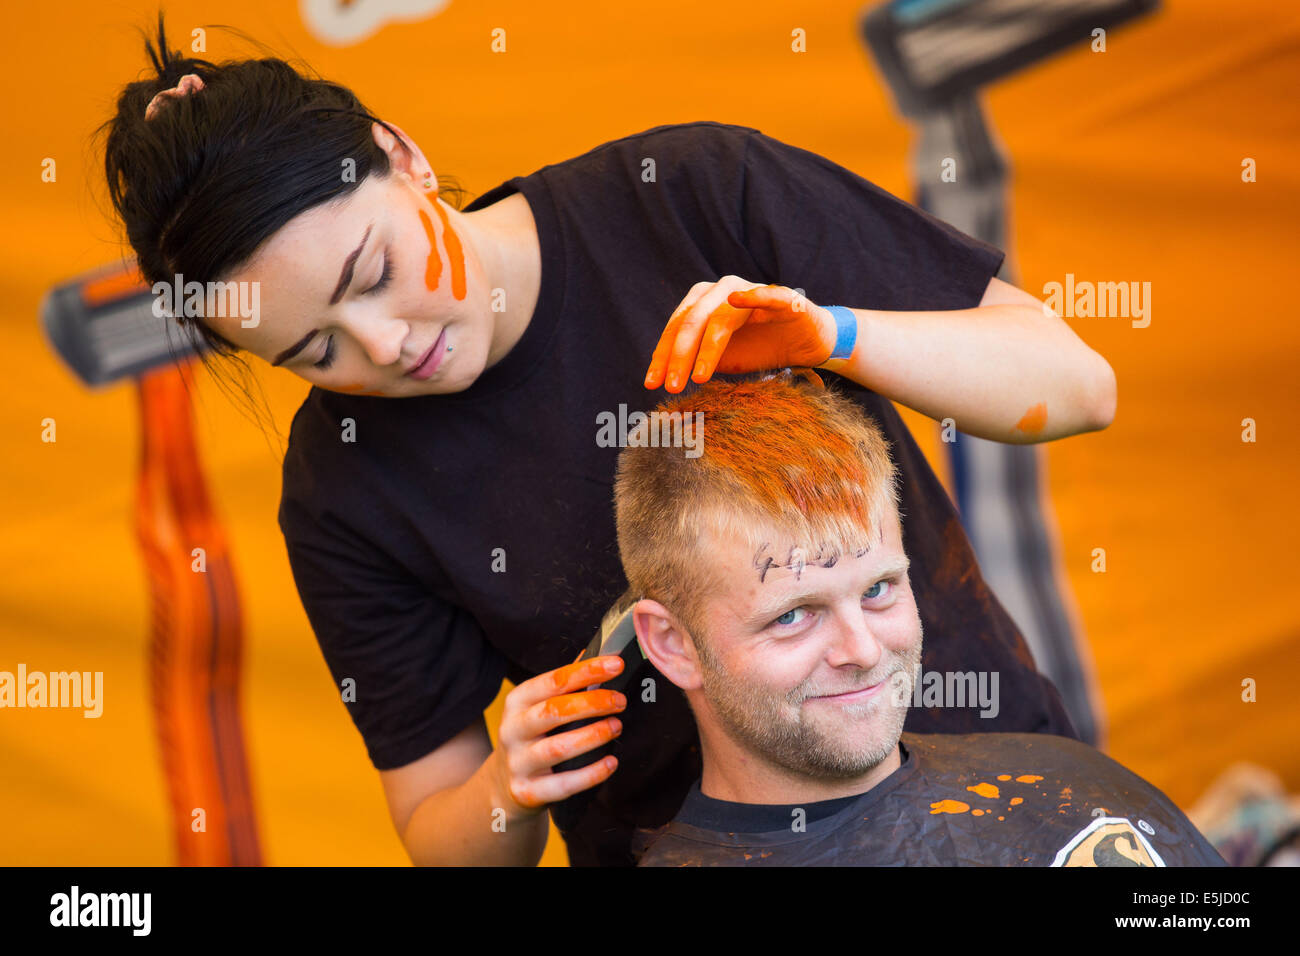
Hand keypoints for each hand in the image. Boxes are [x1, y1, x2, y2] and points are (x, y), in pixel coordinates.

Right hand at [486, 654, 625, 819]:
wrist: (501, 788)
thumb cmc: (531, 739)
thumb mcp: (538, 708)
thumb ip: (567, 685)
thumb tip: (602, 654)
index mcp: (517, 702)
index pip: (554, 680)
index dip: (587, 671)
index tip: (616, 665)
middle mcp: (513, 730)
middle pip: (554, 711)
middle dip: (593, 703)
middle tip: (620, 701)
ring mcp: (519, 763)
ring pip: (559, 748)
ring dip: (593, 736)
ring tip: (616, 727)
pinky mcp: (527, 792)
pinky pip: (564, 784)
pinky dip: (591, 773)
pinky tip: (611, 763)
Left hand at [644, 276, 836, 392]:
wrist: (804, 341)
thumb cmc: (757, 348)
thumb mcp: (719, 358)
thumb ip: (695, 360)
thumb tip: (665, 380)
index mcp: (701, 302)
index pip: (675, 328)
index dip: (662, 357)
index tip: (651, 384)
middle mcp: (720, 291)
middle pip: (692, 322)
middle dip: (679, 356)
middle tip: (672, 386)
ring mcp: (750, 290)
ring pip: (721, 317)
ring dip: (707, 348)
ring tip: (698, 377)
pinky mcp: (782, 297)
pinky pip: (765, 295)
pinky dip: (752, 296)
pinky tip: (737, 301)